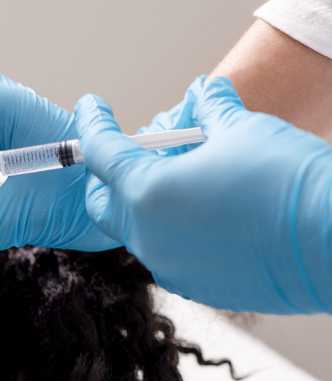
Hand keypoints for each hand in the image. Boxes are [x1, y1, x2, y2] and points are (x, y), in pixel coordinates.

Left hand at [77, 76, 331, 313]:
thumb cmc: (289, 182)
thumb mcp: (244, 129)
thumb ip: (209, 111)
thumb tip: (203, 93)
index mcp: (145, 193)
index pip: (100, 152)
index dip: (93, 123)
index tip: (92, 107)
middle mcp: (146, 236)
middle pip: (104, 201)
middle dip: (110, 173)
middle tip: (134, 151)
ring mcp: (168, 266)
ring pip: (138, 229)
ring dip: (146, 202)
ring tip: (183, 177)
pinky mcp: (195, 286)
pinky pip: (169, 253)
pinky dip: (175, 229)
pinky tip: (207, 212)